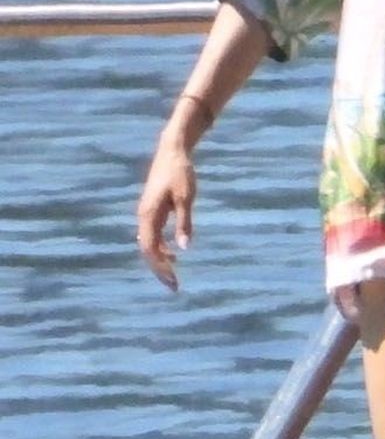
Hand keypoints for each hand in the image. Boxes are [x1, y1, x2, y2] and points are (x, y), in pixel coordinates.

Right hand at [137, 136, 196, 291]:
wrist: (172, 152)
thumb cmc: (180, 173)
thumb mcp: (186, 198)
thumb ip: (184, 223)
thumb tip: (184, 248)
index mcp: (148, 215)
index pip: (149, 249)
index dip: (159, 267)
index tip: (173, 281)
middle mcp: (143, 216)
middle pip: (147, 250)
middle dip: (159, 269)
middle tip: (174, 287)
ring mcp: (146, 213)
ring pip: (148, 243)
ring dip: (160, 260)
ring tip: (174, 275)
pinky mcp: (152, 210)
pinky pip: (152, 235)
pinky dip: (161, 247)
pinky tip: (174, 254)